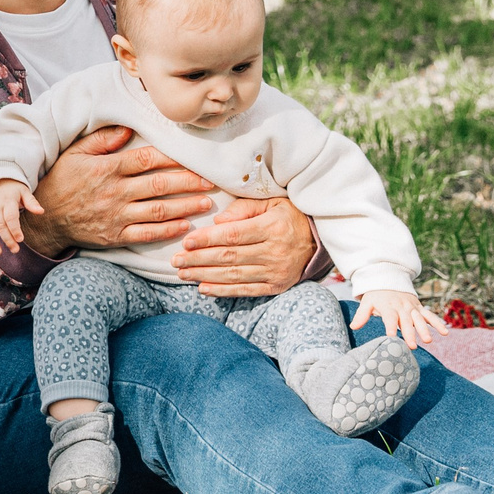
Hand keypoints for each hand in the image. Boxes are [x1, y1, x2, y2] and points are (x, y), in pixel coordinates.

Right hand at [0, 178, 39, 256]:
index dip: (15, 229)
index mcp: (8, 200)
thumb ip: (32, 202)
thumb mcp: (24, 192)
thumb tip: (41, 211)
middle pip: (0, 225)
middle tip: (15, 250)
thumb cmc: (13, 190)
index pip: (11, 217)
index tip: (20, 240)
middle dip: (7, 239)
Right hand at [21, 125, 217, 257]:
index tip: (193, 156)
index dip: (172, 158)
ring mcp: (116, 216)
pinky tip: (185, 226)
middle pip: (159, 185)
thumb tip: (128, 129)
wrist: (45, 219)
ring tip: (207, 203)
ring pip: (158, 210)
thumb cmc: (61, 181)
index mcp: (107, 169)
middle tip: (211, 181)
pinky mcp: (115, 236)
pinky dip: (168, 231)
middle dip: (189, 182)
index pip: (146, 160)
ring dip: (185, 207)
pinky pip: (147, 234)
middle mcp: (115, 192)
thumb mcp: (75, 153)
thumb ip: (102, 140)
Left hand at [175, 196, 316, 296]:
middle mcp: (275, 252)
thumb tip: (217, 221)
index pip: (233, 235)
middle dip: (199, 259)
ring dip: (205, 275)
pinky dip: (222, 291)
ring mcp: (276, 272)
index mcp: (273, 227)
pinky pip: (245, 290)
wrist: (318, 240)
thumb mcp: (270, 202)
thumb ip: (243, 208)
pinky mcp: (276, 286)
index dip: (208, 239)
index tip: (186, 241)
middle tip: (176, 260)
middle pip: (230, 257)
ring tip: (183, 273)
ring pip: (234, 275)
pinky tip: (203, 288)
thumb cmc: (288, 215)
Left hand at [352, 287, 446, 346]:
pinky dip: (437, 323)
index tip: (391, 338)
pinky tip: (445, 333)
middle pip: (406, 321)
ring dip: (425, 330)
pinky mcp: (419, 308)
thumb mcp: (367, 302)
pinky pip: (429, 316)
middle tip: (412, 346)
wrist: (389, 279)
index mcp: (388, 306)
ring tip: (428, 341)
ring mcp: (412, 308)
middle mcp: (402, 307)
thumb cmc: (376, 295)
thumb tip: (353, 327)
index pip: (389, 318)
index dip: (390, 327)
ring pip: (419, 319)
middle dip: (410, 334)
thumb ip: (362, 315)